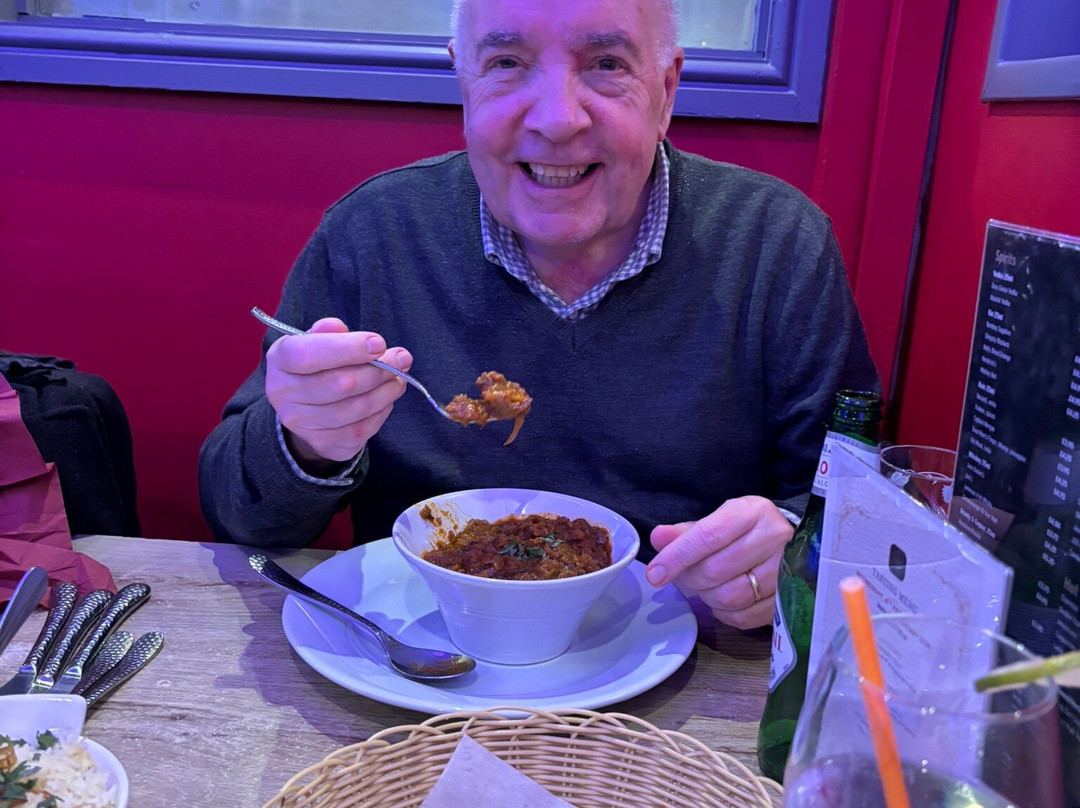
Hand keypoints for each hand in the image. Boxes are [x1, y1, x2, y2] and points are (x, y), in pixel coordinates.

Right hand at [264, 318, 412, 465]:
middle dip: (379, 370)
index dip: (348, 349)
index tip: (379, 343)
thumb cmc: (315, 365)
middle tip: (402, 359)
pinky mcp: (323, 444)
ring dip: (386, 391)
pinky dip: (381, 412)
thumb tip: (340, 327)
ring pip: (356, 408)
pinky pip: (362, 429)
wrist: (303, 407)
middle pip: (341, 384)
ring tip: (398, 378)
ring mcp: (301, 424)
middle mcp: (284, 394)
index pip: (311, 354)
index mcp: (281, 360)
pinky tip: (386, 398)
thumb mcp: (314, 341)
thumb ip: (328, 332)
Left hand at [645, 496, 792, 629]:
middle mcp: (774, 537)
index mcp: (752, 512)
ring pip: (730, 597)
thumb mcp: (718, 521)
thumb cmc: (747, 530)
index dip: (677, 557)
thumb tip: (658, 538)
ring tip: (705, 587)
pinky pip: (744, 617)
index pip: (707, 536)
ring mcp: (786, 570)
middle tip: (683, 579)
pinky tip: (722, 600)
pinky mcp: (788, 598)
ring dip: (707, 597)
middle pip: (715, 570)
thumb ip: (686, 532)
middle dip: (690, 580)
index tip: (655, 574)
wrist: (790, 543)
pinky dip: (724, 613)